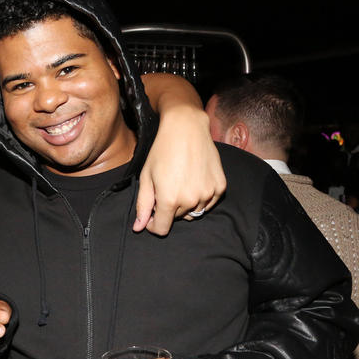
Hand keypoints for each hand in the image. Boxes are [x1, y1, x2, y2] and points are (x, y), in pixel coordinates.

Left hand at [134, 105, 225, 234]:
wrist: (186, 129)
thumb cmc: (162, 151)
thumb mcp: (146, 177)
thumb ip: (143, 205)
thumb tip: (138, 227)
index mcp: (170, 199)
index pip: (162, 229)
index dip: (154, 225)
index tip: (151, 215)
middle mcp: (190, 200)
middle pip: (177, 219)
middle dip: (168, 208)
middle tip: (165, 187)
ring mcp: (208, 194)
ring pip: (193, 212)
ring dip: (185, 204)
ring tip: (180, 182)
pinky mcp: (220, 187)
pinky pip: (208, 203)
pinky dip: (200, 198)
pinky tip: (193, 180)